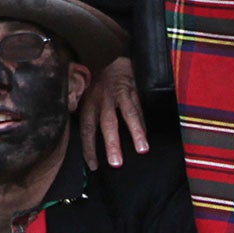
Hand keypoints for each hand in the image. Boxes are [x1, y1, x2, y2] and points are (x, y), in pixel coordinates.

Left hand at [78, 55, 148, 170]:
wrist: (118, 65)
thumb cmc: (103, 91)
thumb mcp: (90, 102)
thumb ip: (90, 121)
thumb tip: (88, 149)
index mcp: (89, 104)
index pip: (86, 129)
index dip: (89, 148)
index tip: (93, 166)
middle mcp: (102, 99)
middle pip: (106, 122)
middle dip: (111, 143)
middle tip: (116, 163)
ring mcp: (118, 93)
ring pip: (127, 113)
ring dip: (135, 132)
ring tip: (142, 149)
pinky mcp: (133, 89)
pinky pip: (139, 107)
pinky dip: (144, 122)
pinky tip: (147, 136)